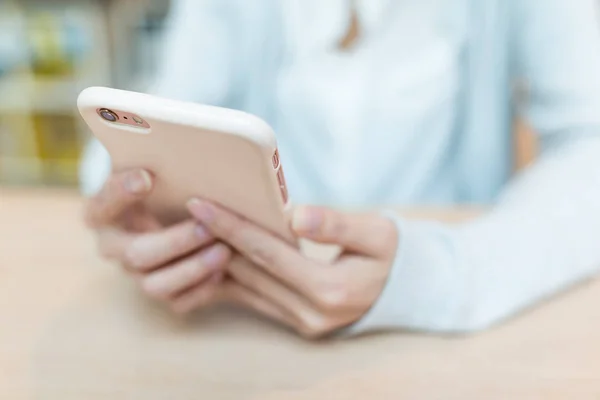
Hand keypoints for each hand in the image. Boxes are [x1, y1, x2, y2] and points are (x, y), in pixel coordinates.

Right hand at [85, 170, 230, 312]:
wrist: (172, 209)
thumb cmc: (162, 182)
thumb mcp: (151, 166)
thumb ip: (153, 158)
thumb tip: (161, 141)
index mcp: (102, 213)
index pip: (102, 204)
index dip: (121, 193)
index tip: (146, 177)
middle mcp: (115, 247)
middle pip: (136, 253)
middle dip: (175, 241)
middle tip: (207, 227)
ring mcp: (136, 274)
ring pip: (156, 285)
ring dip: (192, 269)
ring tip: (224, 251)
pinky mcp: (162, 291)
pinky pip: (178, 302)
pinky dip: (202, 290)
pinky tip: (223, 273)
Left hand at [187, 199, 398, 337]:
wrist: (399, 290)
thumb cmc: (389, 255)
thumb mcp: (378, 234)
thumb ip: (338, 225)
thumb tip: (296, 215)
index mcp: (330, 290)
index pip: (269, 253)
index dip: (233, 227)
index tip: (201, 204)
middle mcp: (310, 313)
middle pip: (250, 271)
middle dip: (215, 239)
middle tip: (184, 211)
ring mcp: (300, 322)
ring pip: (246, 287)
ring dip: (216, 258)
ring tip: (191, 228)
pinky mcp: (294, 322)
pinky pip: (252, 299)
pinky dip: (230, 277)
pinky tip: (211, 255)